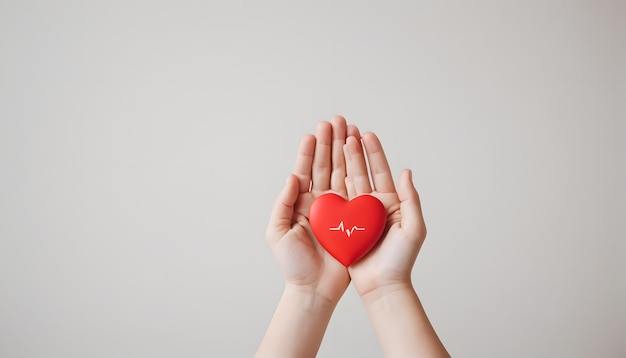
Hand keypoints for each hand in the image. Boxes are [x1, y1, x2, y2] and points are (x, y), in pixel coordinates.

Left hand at [265, 116, 351, 303]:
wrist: (314, 289)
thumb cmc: (292, 264)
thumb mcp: (277, 232)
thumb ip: (283, 203)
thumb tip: (292, 177)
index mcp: (300, 203)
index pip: (305, 170)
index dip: (309, 151)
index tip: (315, 131)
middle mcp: (319, 202)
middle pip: (325, 165)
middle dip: (331, 142)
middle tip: (337, 120)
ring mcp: (337, 209)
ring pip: (342, 173)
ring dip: (345, 151)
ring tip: (350, 130)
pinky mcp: (351, 218)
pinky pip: (355, 191)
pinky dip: (359, 173)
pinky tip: (362, 156)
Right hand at [343, 130, 426, 298]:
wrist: (382, 286)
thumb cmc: (400, 260)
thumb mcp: (414, 228)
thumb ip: (411, 199)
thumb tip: (407, 171)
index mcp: (390, 204)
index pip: (380, 172)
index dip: (373, 152)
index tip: (365, 133)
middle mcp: (373, 205)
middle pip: (361, 171)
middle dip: (352, 149)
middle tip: (344, 129)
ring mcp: (357, 214)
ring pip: (347, 182)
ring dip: (341, 162)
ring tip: (333, 141)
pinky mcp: (344, 225)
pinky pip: (336, 200)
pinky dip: (330, 183)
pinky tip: (323, 169)